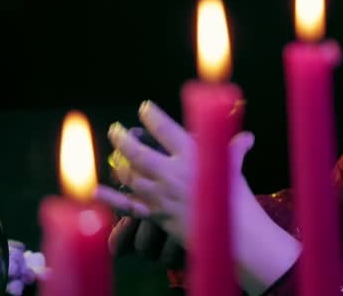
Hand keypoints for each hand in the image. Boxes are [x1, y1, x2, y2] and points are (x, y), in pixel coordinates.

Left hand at [95, 100, 254, 246]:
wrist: (236, 235)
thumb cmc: (239, 198)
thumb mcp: (234, 168)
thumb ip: (234, 150)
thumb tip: (246, 137)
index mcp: (192, 155)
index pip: (165, 128)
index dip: (151, 116)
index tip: (144, 108)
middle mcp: (172, 172)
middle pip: (138, 151)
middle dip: (122, 138)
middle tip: (115, 129)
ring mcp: (162, 195)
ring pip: (130, 175)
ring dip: (119, 163)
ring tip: (116, 155)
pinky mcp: (158, 216)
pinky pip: (129, 205)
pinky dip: (111, 198)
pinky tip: (96, 190)